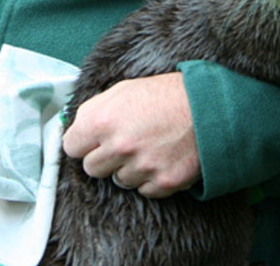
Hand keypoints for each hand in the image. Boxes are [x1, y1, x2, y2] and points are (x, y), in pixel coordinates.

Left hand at [63, 72, 200, 198]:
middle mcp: (119, 146)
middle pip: (92, 168)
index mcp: (102, 119)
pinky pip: (144, 190)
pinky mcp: (164, 181)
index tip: (95, 140)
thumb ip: (94, 111)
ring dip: (130, 168)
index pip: (71, 147)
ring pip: (119, 180)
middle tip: (125, 143)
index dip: (84, 142)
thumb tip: (75, 131)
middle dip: (105, 157)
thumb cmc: (165, 94)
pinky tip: (163, 158)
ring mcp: (142, 166)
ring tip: (150, 147)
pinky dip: (151, 178)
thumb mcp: (123, 90)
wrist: (209, 105)